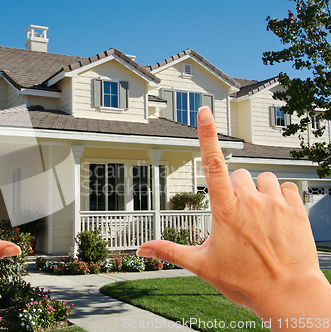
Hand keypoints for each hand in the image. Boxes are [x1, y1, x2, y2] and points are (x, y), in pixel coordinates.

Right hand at [137, 107, 330, 326]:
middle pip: (238, 175)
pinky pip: (285, 187)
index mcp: (225, 210)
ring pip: (262, 178)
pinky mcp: (296, 208)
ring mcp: (275, 202)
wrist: (289, 295)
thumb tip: (141, 249)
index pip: (212, 163)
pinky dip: (279, 197)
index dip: (206, 134)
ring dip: (257, 192)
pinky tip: (277, 217)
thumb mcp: (202, 266)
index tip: (204, 111)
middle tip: (237, 218)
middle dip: (234, 190)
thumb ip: (169, 251)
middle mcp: (250, 200)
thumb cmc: (244, 282)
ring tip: (258, 218)